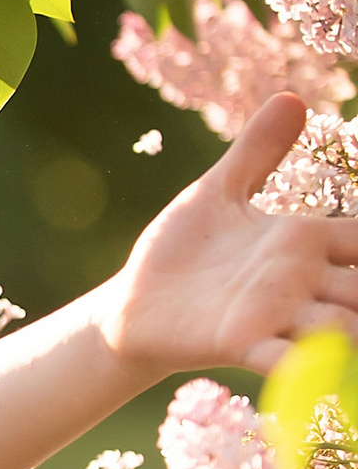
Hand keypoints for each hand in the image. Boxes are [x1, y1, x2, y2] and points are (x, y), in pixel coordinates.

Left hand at [103, 93, 357, 378]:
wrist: (132, 305)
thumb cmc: (182, 251)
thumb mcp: (220, 192)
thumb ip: (258, 151)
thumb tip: (291, 97)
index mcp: (305, 241)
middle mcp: (302, 282)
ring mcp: (276, 315)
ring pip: (342, 327)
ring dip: (355, 333)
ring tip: (354, 335)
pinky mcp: (240, 342)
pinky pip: (282, 359)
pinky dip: (305, 368)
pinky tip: (316, 371)